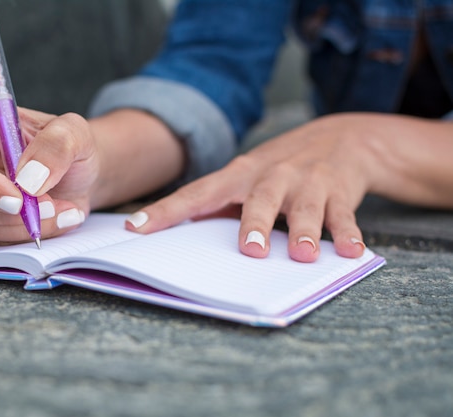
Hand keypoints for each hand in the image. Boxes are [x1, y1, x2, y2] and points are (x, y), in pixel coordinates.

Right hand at [0, 102, 184, 244]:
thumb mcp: (75, 133)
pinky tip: (59, 222)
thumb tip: (27, 183)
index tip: (19, 200)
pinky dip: (26, 238)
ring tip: (64, 213)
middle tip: (53, 212)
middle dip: (6, 212)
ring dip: (21, 228)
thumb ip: (54, 147)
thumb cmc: (80, 144)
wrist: (88, 169)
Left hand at [125, 113, 452, 261]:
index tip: (136, 228)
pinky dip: (348, 233)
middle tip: (248, 249)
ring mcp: (308, 182)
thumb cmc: (279, 168)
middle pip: (260, 198)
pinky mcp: (340, 191)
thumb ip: (220, 204)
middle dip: (255, 222)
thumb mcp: (247, 178)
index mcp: (239, 175)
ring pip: (305, 207)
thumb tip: (180, 237)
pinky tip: (350, 252)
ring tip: (302, 255)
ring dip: (304, 230)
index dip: (166, 211)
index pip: (197, 193)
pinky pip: (343, 214)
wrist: (342, 136)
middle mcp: (272, 175)